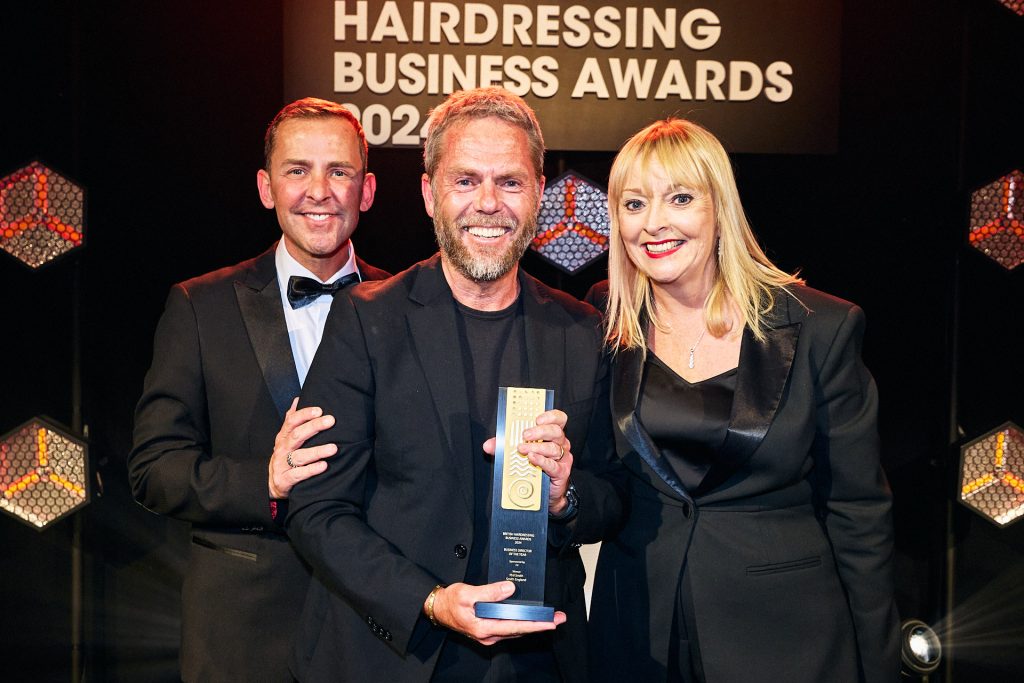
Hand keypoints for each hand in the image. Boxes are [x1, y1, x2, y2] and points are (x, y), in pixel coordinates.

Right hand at [268, 397, 337, 497]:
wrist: (274, 483)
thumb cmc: (285, 456)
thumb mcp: (286, 438)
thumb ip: (291, 419)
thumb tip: (298, 399)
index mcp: (283, 436)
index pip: (292, 421)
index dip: (304, 414)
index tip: (320, 410)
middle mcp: (282, 448)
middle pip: (297, 435)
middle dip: (314, 427)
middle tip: (331, 421)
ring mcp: (282, 464)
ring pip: (299, 456)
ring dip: (317, 451)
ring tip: (333, 448)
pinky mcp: (284, 479)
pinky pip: (298, 475)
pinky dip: (311, 470)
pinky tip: (324, 465)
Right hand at [427, 581, 565, 644]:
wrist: (437, 609)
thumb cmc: (450, 601)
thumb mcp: (467, 593)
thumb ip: (489, 592)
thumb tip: (510, 589)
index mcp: (484, 628)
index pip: (515, 627)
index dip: (535, 624)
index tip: (551, 621)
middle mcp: (488, 635)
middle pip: (519, 630)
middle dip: (540, 624)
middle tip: (559, 618)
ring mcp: (489, 634)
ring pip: (515, 630)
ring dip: (533, 623)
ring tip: (550, 617)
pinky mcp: (488, 630)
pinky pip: (509, 628)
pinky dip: (521, 623)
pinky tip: (529, 617)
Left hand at [482, 409, 572, 514]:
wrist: (543, 492)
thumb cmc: (534, 467)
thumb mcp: (518, 453)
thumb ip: (504, 446)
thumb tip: (489, 445)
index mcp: (551, 434)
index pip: (557, 419)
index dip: (549, 416)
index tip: (537, 418)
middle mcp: (559, 443)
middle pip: (555, 431)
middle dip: (539, 431)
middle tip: (525, 435)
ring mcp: (562, 458)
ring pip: (553, 448)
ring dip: (537, 447)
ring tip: (522, 449)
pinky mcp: (561, 472)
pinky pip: (553, 464)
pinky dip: (541, 461)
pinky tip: (532, 459)